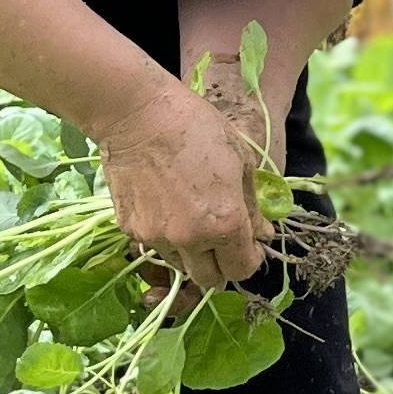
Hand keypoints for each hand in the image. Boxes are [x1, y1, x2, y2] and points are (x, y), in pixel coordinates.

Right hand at [98, 78, 272, 287]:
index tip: (248, 243)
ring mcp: (155, 237)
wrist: (136, 114)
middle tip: (221, 238)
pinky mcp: (130, 229)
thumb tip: (263, 235)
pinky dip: (164, 236)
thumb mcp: (241, 161)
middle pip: (209, 279)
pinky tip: (165, 204)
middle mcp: (190, 240)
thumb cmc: (196, 127)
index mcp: (224, 223)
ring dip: (191, 253)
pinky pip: (154, 246)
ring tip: (190, 217)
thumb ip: (253, 206)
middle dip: (220, 264)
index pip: (242, 270)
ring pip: (180, 265)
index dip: (249, 259)